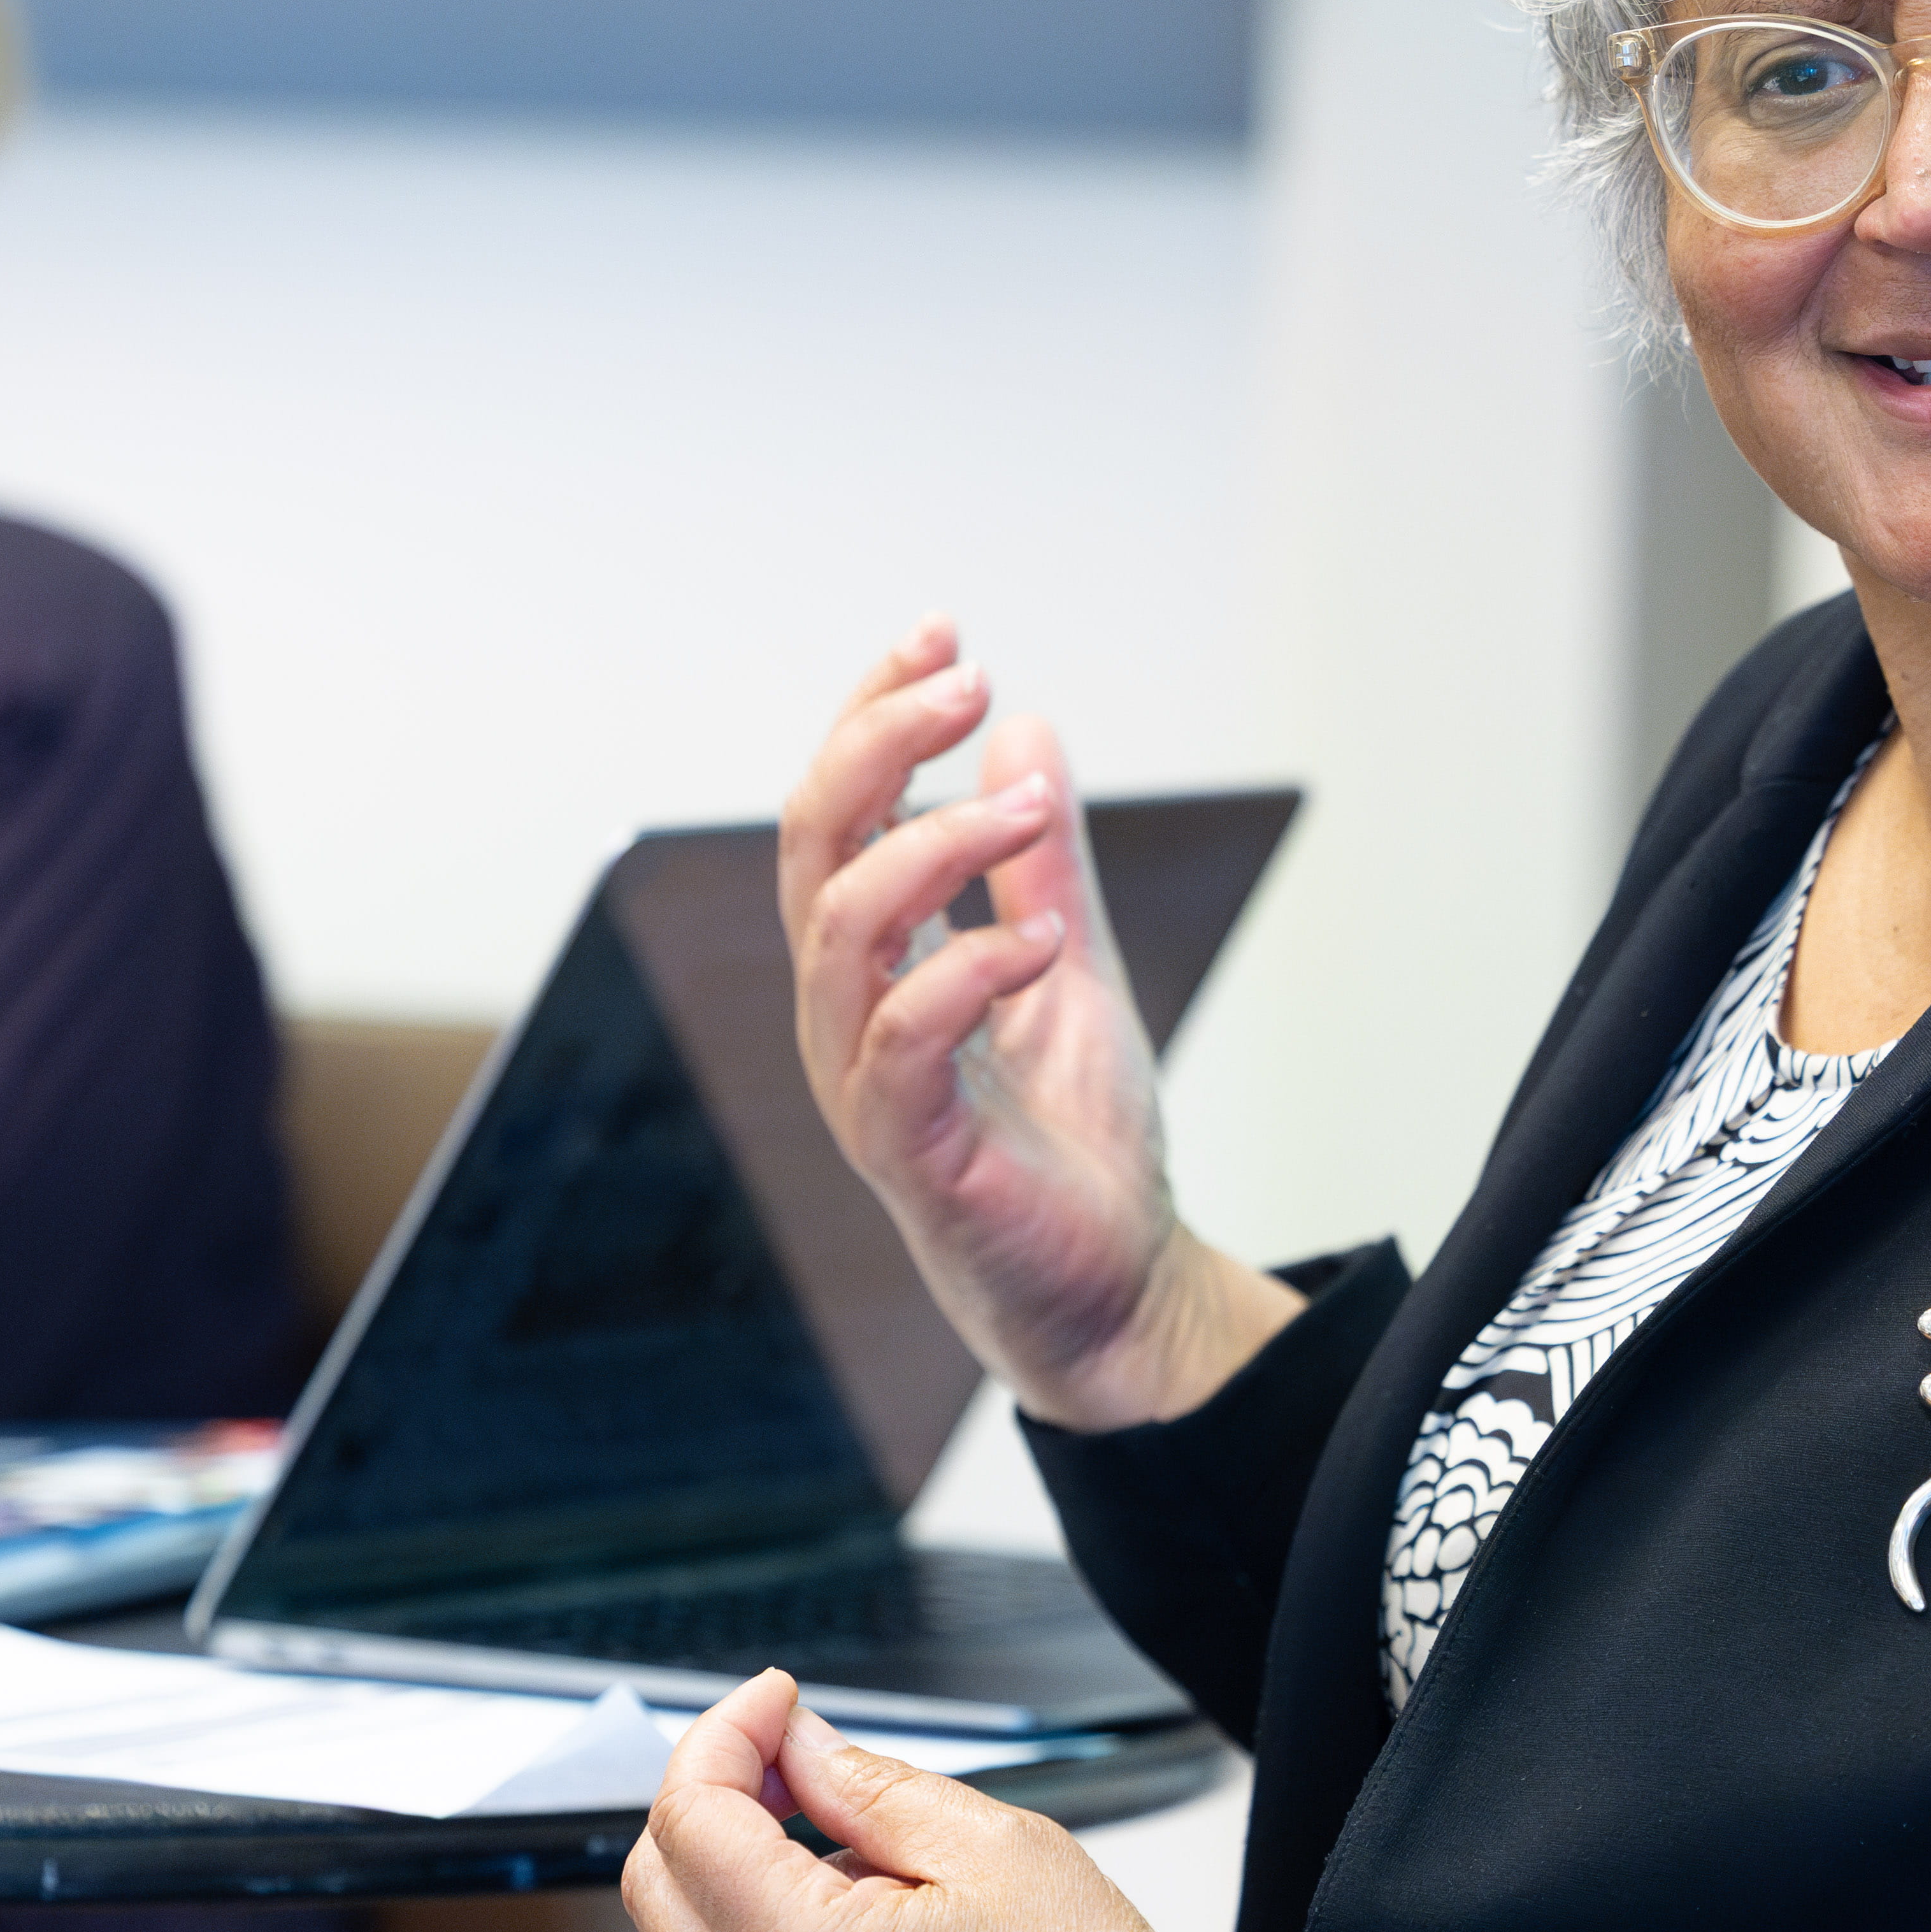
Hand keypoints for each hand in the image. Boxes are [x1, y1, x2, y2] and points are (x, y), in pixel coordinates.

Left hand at [620, 1669, 1178, 1931]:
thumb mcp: (992, 1845)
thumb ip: (866, 1784)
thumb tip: (794, 1747)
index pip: (691, 1819)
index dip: (725, 1734)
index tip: (776, 1702)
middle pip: (660, 1889)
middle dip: (706, 1801)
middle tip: (787, 1758)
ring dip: (748, 1877)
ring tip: (872, 1853)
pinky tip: (883, 1928)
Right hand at [778, 621, 1297, 1423]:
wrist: (1120, 1297)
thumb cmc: (1079, 1148)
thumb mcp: (1071, 968)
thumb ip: (1042, 862)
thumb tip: (1026, 730)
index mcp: (875, 965)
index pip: (837, 812)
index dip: (871, 714)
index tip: (943, 634)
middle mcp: (846, 1014)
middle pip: (810, 846)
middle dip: (876, 744)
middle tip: (965, 677)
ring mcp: (865, 1084)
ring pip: (838, 929)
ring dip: (933, 846)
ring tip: (1024, 811)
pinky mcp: (908, 1153)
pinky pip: (900, 1042)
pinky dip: (967, 972)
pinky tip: (1041, 939)